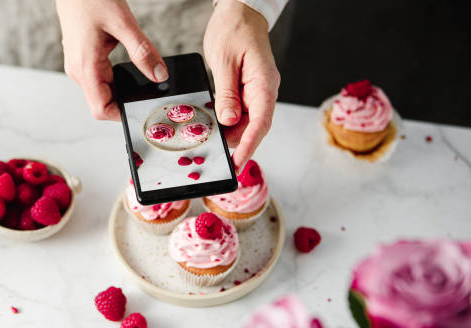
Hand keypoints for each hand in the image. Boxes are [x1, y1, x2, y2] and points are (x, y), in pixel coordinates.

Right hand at [56, 0, 167, 119]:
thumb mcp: (123, 23)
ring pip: (101, 91)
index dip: (121, 115)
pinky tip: (128, 69)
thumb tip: (159, 75)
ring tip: (140, 81)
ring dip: (120, 90)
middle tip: (149, 95)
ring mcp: (78, 66)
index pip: (101, 110)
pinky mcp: (81, 59)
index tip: (141, 110)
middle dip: (125, 102)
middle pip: (102, 103)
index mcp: (85, 67)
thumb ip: (143, 51)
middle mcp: (78, 71)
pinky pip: (99, 79)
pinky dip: (114, 79)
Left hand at [204, 0, 279, 169]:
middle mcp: (264, 90)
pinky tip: (214, 127)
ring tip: (211, 141)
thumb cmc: (234, 29)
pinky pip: (240, 113)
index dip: (248, 145)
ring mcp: (257, 91)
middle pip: (254, 127)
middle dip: (236, 143)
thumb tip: (229, 120)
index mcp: (264, 83)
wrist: (240, 11)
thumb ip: (227, 93)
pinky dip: (227, 122)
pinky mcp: (247, 91)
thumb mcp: (225, 60)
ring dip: (230, 134)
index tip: (237, 162)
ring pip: (246, 122)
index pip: (260, 123)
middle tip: (216, 154)